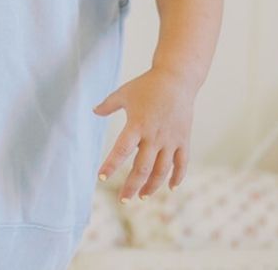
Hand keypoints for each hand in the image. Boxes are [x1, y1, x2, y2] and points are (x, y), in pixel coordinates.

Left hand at [92, 67, 196, 201]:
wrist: (176, 78)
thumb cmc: (147, 85)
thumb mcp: (123, 93)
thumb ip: (108, 105)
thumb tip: (94, 112)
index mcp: (137, 125)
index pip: (121, 150)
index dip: (111, 165)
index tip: (101, 178)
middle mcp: (154, 136)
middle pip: (142, 168)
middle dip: (132, 186)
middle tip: (123, 200)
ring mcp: (171, 139)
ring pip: (162, 171)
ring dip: (152, 186)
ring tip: (142, 196)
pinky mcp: (184, 140)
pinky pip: (182, 163)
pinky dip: (177, 177)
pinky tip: (171, 187)